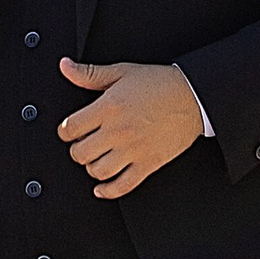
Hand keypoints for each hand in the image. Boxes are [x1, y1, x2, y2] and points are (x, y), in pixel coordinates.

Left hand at [58, 57, 204, 200]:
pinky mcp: (149, 163)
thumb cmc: (160, 83)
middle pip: (80, 153)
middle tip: (84, 144)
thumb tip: (65, 67)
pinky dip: (108, 191)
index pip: (70, 128)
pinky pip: (123, 186)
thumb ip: (89, 73)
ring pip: (98, 171)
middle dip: (78, 149)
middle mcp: (118, 131)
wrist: (194, 96)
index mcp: (108, 107)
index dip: (65, 130)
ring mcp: (134, 150)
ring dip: (92, 167)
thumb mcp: (122, 72)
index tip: (70, 130)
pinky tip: (103, 187)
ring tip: (97, 158)